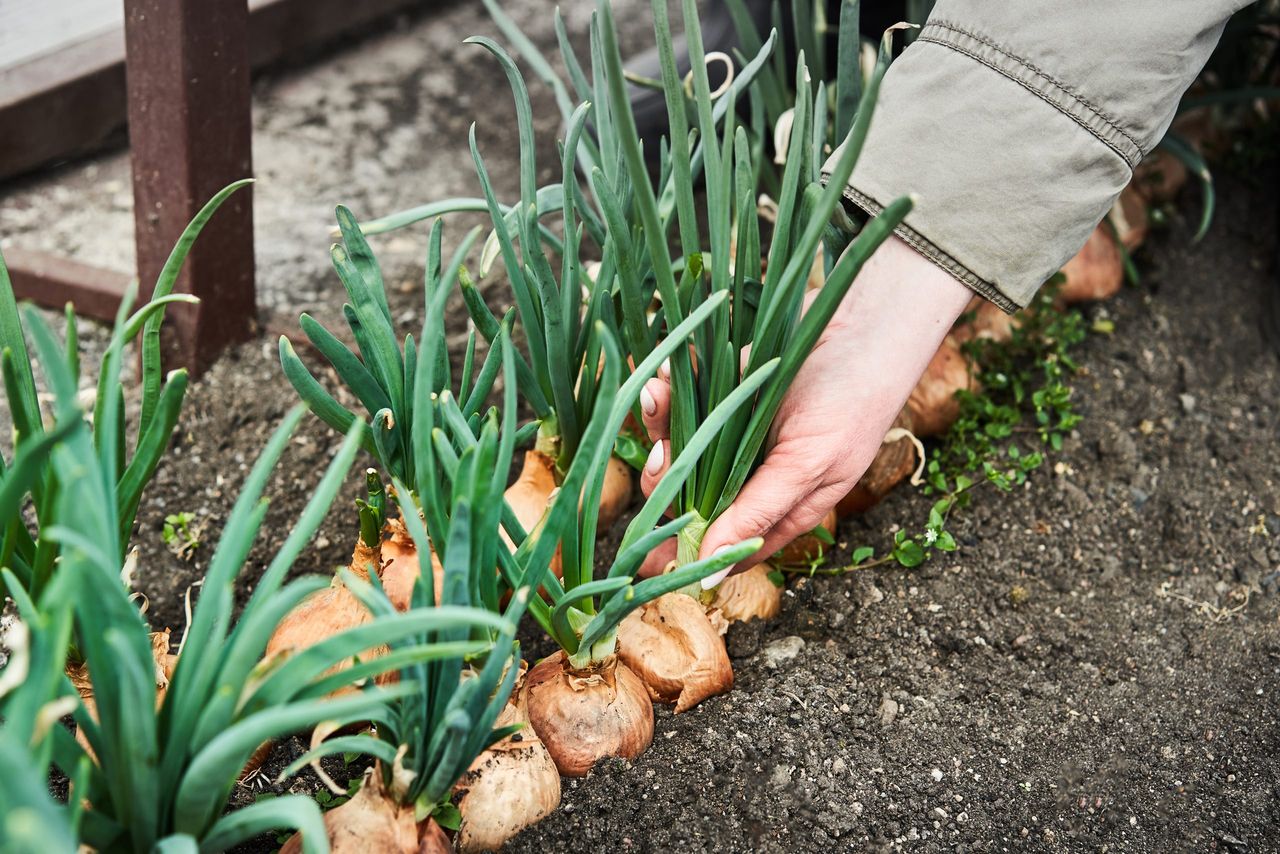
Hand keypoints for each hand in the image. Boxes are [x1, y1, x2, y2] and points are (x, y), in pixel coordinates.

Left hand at [637, 234, 972, 581]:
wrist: (863, 319)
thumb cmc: (851, 398)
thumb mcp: (808, 464)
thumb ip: (757, 513)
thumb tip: (710, 569)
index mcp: (778, 508)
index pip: (722, 548)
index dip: (683, 555)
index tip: (643, 555)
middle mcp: (751, 477)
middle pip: (688, 500)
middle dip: (665, 481)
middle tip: (662, 456)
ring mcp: (733, 435)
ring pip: (678, 448)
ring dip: (660, 426)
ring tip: (656, 395)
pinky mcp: (722, 392)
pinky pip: (682, 401)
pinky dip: (669, 388)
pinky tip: (665, 372)